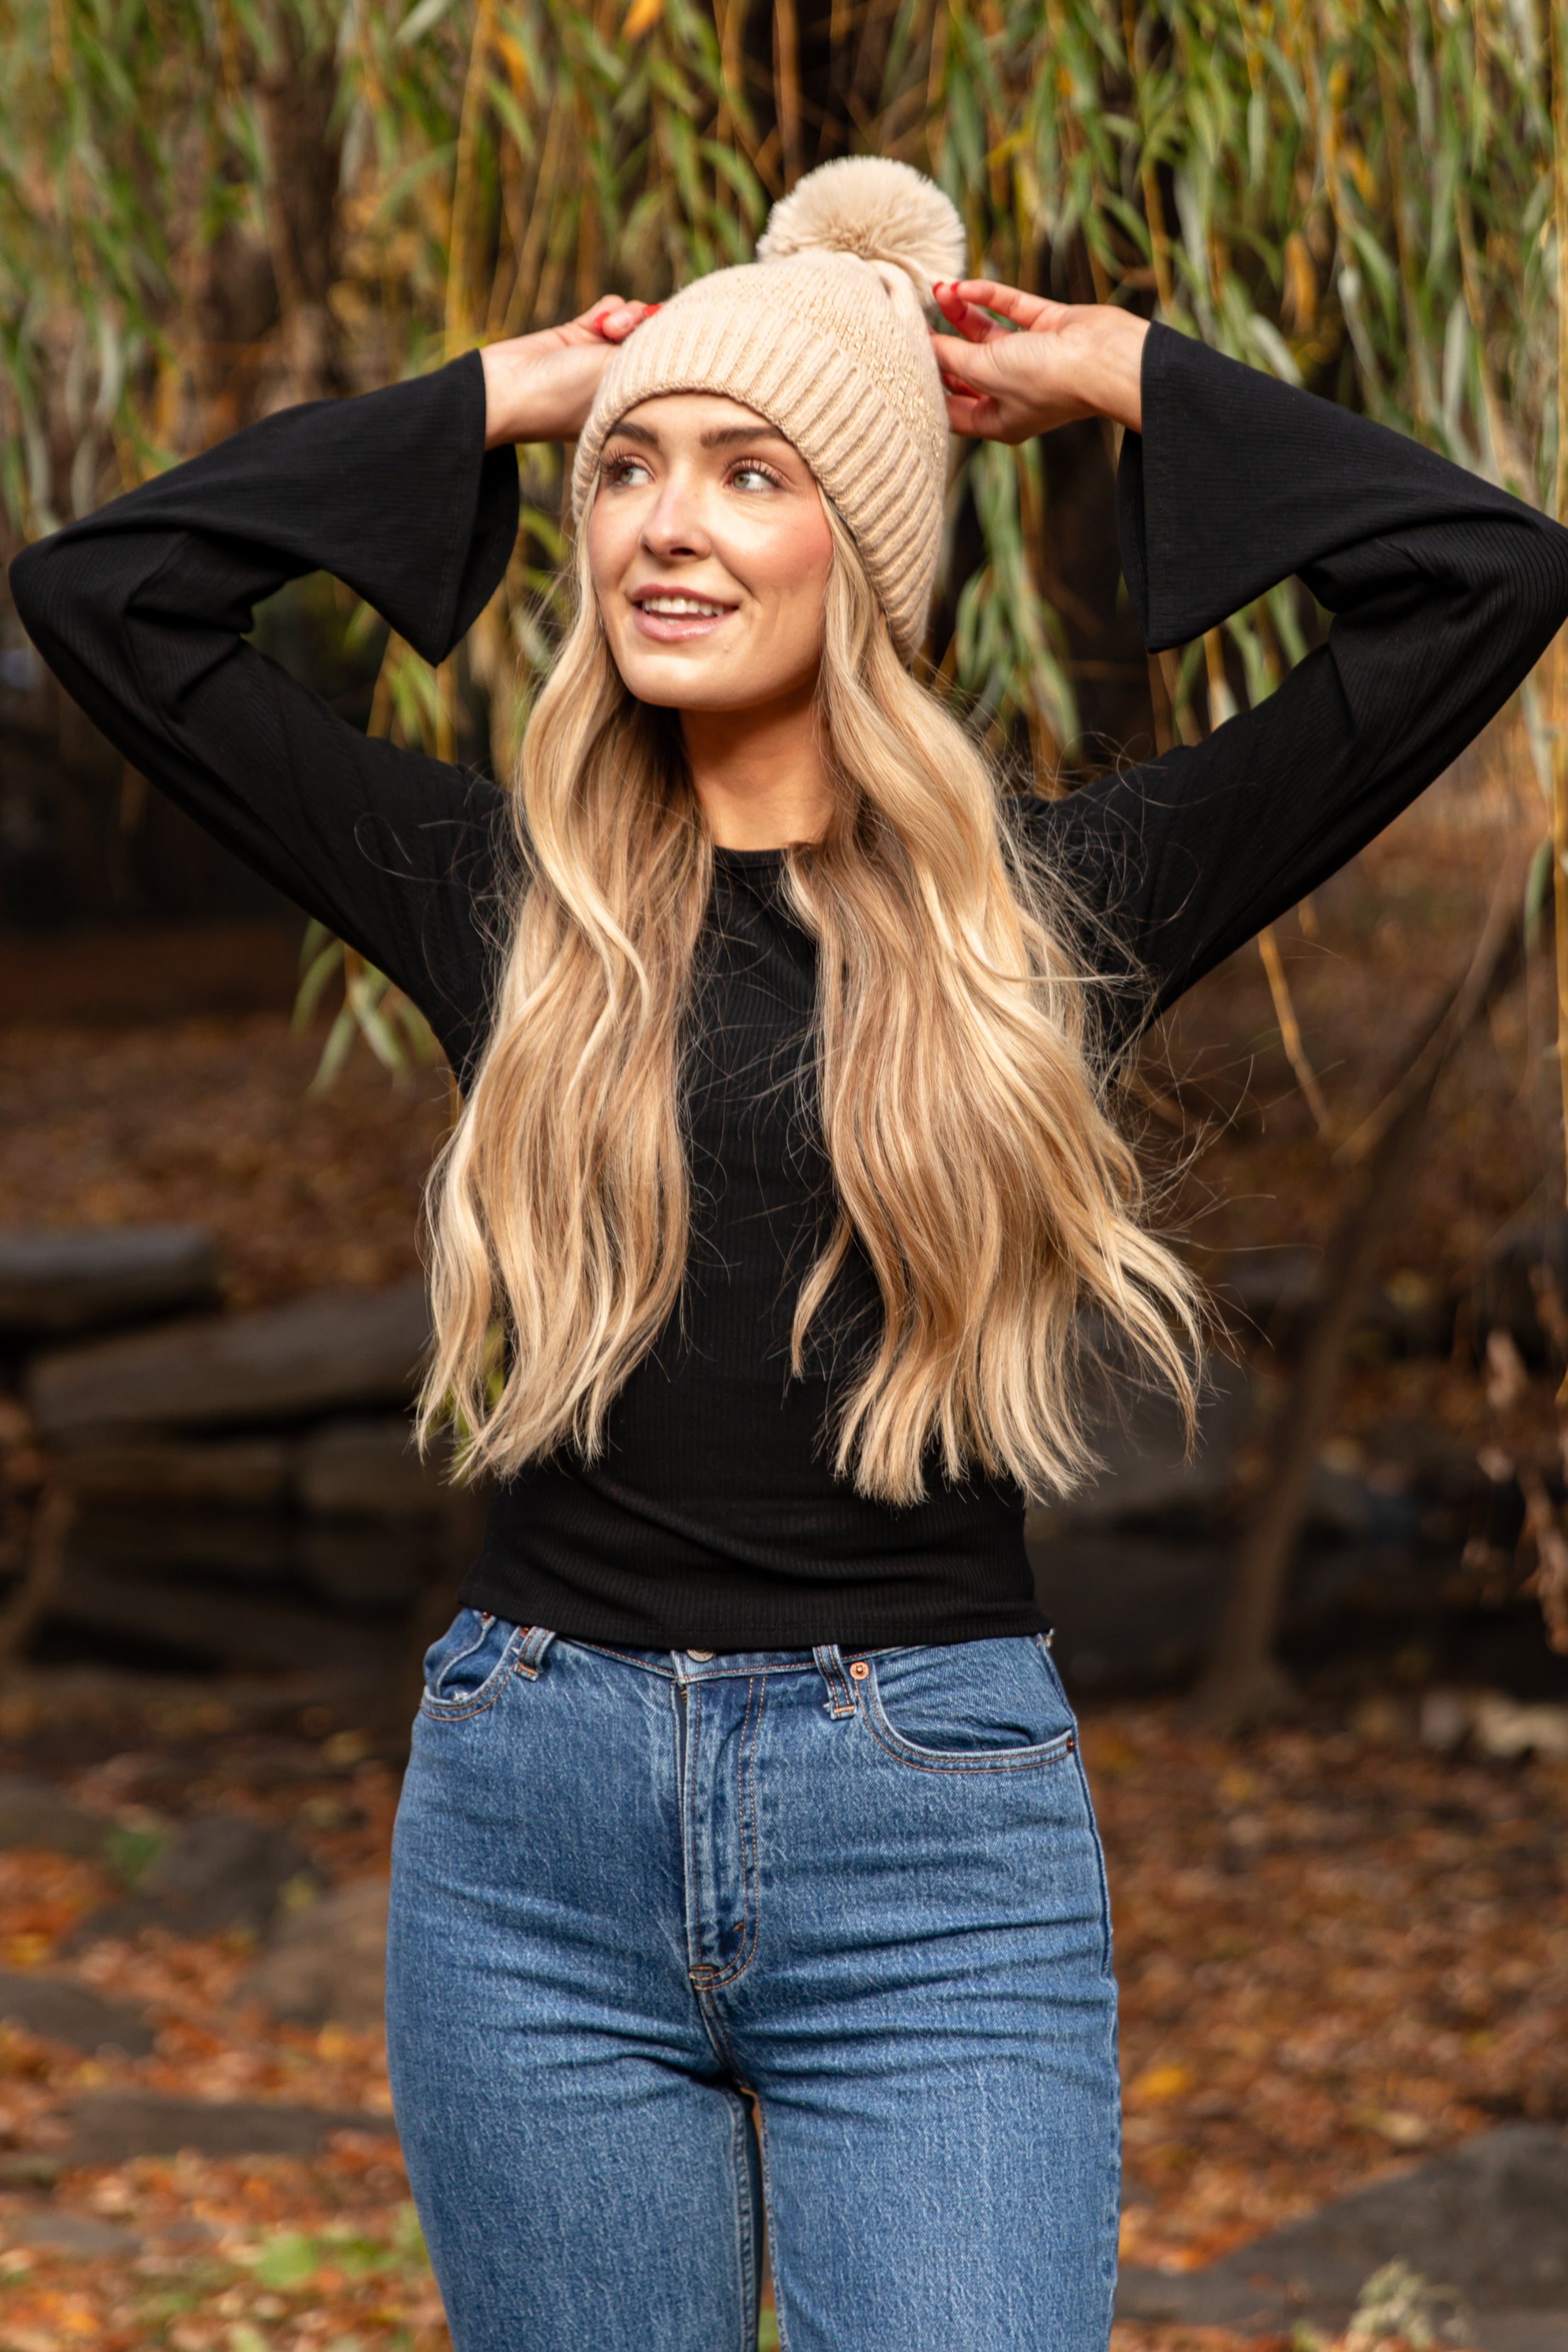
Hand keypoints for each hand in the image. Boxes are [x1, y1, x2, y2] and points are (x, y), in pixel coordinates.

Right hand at [481, 296, 658, 448]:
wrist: (507, 388)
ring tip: (605, 328)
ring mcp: (600, 357)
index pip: (668, 366)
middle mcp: (621, 380)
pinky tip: (595, 322)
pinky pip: (609, 310)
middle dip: (643, 326)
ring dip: (624, 315)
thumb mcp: (614, 376)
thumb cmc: (563, 395)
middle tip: (621, 332)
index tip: (663, 339)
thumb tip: (669, 326)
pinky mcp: (580, 336)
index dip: (668, 345)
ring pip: (631, 319)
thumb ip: (643, 352)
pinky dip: (607, 309)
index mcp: (635, 404)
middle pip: (652, 337)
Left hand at [929, 282, 1147, 440]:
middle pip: (965, 368)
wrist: (1104, 359)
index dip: (926, 383)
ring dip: (961, 312)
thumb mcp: (984, 371)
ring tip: (939, 288)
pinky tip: (965, 285)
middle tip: (914, 316)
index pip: (951, 407)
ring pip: (986, 334)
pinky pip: (1011, 310)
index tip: (903, 357)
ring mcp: (1031, 359)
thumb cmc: (1046, 380)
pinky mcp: (1048, 328)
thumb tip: (924, 343)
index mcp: (997, 421)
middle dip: (942, 342)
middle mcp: (1012, 394)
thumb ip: (951, 357)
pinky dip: (989, 297)